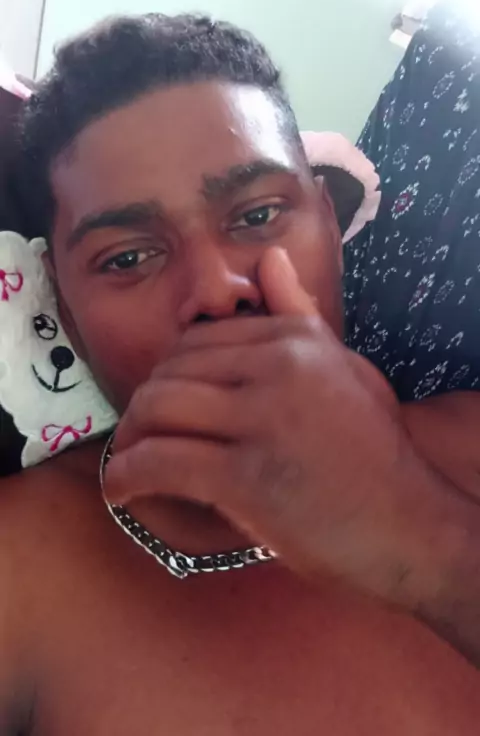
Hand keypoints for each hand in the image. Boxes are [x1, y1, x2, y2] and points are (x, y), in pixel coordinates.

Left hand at [105, 248, 438, 600]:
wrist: (408, 526)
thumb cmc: (376, 452)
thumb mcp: (346, 368)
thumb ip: (299, 313)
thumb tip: (269, 255)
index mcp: (296, 339)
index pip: (200, 340)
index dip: (171, 374)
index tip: (167, 406)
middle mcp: (277, 367)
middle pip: (171, 371)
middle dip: (146, 406)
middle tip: (141, 436)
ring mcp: (260, 420)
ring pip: (157, 408)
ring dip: (129, 438)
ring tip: (128, 461)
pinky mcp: (244, 477)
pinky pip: (160, 462)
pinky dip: (125, 477)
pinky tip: (119, 490)